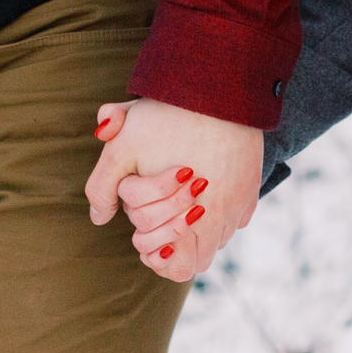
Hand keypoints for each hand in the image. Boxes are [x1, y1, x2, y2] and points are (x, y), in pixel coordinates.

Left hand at [84, 98, 260, 282]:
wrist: (217, 84)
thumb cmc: (165, 116)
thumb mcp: (120, 148)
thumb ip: (101, 189)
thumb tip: (98, 219)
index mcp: (191, 218)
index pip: (180, 269)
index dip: (156, 255)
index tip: (142, 232)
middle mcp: (223, 216)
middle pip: (201, 259)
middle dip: (176, 243)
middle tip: (157, 213)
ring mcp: (241, 201)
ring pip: (220, 237)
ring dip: (199, 229)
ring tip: (177, 201)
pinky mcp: (253, 184)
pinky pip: (238, 215)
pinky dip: (221, 211)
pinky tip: (204, 186)